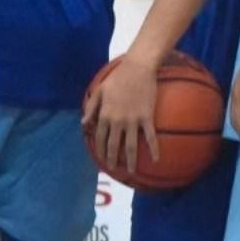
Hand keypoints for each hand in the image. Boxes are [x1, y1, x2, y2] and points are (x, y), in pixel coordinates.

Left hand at [81, 54, 159, 173]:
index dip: (100, 150)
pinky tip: (156, 160)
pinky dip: (153, 149)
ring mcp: (133, 121)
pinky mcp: (147, 118)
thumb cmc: (117, 78)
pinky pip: (151, 137)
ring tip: (132, 172)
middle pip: (114, 146)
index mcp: (105, 115)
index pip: (100, 138)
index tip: (102, 160)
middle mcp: (117, 121)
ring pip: (131, 146)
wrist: (138, 69)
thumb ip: (91, 108)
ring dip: (131, 161)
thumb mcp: (99, 91)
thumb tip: (83, 124)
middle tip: (113, 169)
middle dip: (113, 160)